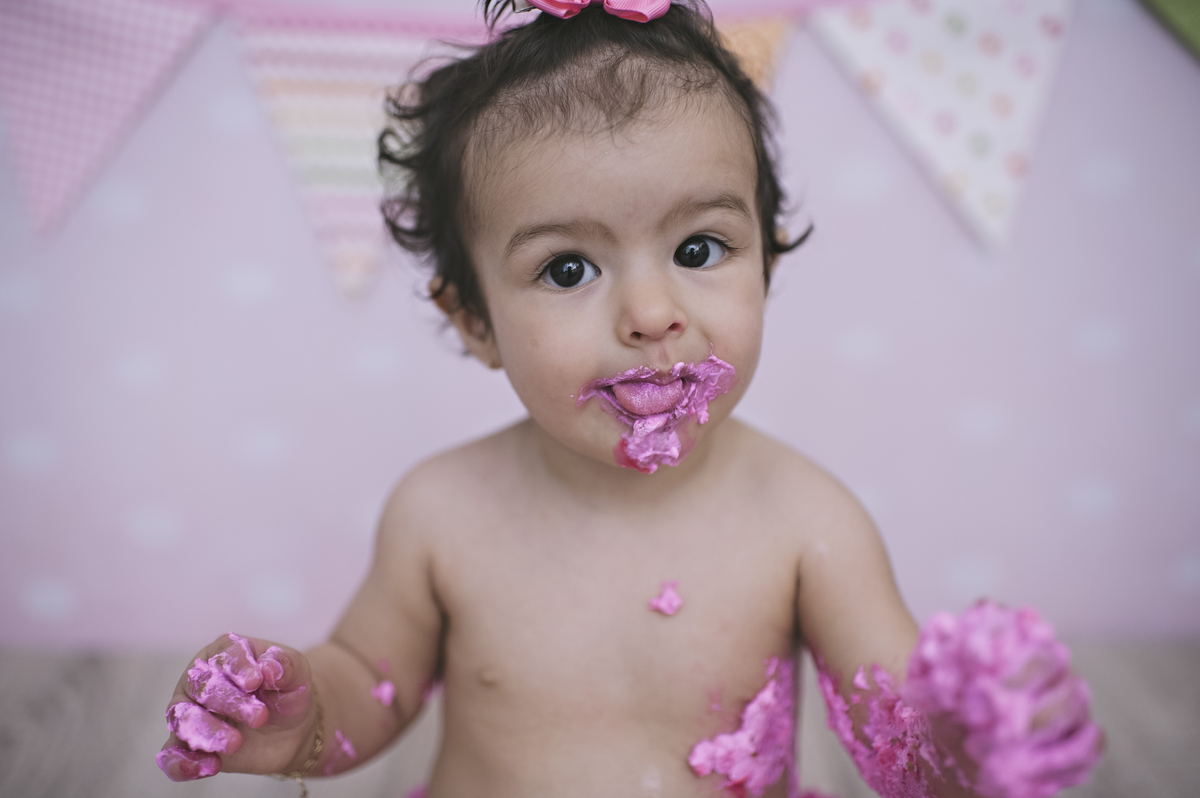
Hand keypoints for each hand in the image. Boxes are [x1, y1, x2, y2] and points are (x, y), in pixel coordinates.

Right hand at [156, 634, 317, 781]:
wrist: (290, 730)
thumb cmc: (288, 692)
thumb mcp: (297, 676)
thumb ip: (286, 666)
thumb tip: (269, 666)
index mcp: (226, 652)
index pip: (224, 654)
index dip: (237, 667)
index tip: (255, 681)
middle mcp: (201, 679)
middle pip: (202, 686)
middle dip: (229, 702)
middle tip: (259, 716)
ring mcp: (191, 712)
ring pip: (183, 719)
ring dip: (207, 731)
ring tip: (235, 743)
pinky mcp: (190, 745)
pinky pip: (173, 756)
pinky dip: (183, 763)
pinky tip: (209, 766)